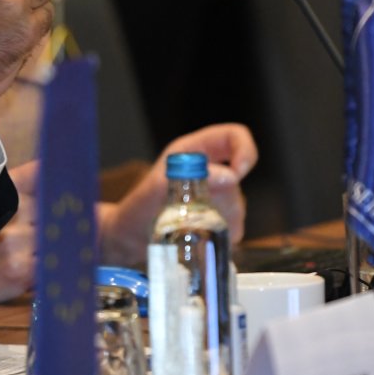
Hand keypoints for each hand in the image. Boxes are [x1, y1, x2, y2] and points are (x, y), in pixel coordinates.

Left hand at [99, 123, 255, 262]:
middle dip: (227, 197)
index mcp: (193, 150)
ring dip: (223, 218)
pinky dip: (223, 233)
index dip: (244, 149)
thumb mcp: (155, 188)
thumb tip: (230, 176)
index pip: (233, 136)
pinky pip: (235, 225)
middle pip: (239, 176)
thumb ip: (188, 176)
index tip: (239, 172)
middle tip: (202, 212)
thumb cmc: (136, 208)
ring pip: (238, 203)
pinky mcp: (216, 218)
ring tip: (192, 226)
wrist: (129, 238)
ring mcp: (214, 194)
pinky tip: (200, 236)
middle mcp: (207, 169)